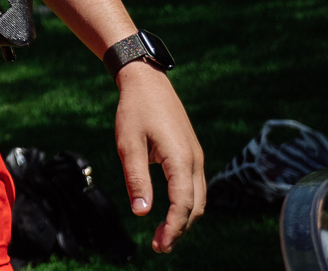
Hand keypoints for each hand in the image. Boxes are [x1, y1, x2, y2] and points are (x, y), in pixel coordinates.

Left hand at [113, 64, 201, 252]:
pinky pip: (194, 187)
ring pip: (198, 199)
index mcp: (181, 158)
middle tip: (158, 246)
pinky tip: (169, 212)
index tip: (160, 245)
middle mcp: (195, 161)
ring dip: (184, 219)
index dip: (173, 228)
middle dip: (180, 229)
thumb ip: (136, 178)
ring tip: (162, 235)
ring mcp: (196, 158)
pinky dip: (186, 205)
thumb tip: (142, 212)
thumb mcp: (128, 144)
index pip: (183, 204)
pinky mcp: (192, 155)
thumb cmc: (135, 110)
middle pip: (196, 206)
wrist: (147, 81)